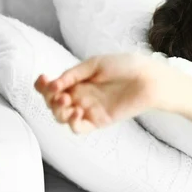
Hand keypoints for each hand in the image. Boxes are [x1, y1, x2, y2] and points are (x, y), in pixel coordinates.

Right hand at [34, 53, 184, 133]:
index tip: (43, 80)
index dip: (43, 86)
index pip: (52, 86)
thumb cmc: (126, 66)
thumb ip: (74, 74)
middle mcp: (80, 96)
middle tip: (59, 93)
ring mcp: (89, 109)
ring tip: (66, 101)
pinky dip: (72, 122)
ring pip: (61, 117)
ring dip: (58, 110)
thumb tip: (54, 84)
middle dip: (50, 99)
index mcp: (78, 81)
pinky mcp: (99, 120)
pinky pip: (78, 128)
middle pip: (53, 103)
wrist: (148, 78)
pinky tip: (76, 112)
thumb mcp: (96, 64)